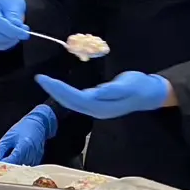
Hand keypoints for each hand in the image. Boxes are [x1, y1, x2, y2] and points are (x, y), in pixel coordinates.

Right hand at [0, 0, 29, 49]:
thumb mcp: (12, 1)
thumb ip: (14, 15)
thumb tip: (18, 29)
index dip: (12, 30)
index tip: (25, 34)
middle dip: (11, 37)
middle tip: (24, 34)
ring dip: (8, 41)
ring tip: (18, 33)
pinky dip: (3, 44)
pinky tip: (11, 37)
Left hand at [0, 104, 57, 164]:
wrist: (38, 125)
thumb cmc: (24, 128)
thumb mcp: (8, 137)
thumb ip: (0, 150)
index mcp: (23, 147)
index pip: (10, 162)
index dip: (2, 165)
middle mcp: (31, 155)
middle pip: (15, 168)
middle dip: (6, 167)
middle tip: (1, 163)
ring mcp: (35, 159)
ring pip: (21, 169)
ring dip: (13, 167)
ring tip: (11, 158)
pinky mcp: (37, 161)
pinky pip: (26, 167)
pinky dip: (20, 165)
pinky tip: (18, 158)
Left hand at [36, 72, 169, 119]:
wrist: (149, 94)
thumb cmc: (140, 87)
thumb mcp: (128, 86)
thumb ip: (112, 90)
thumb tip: (95, 93)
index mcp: (102, 107)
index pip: (76, 98)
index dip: (60, 89)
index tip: (46, 79)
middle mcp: (96, 110)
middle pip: (70, 102)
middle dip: (54, 90)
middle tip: (40, 78)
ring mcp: (96, 109)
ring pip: (72, 102)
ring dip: (58, 92)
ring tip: (46, 82)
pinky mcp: (97, 104)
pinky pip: (77, 100)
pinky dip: (66, 93)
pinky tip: (60, 88)